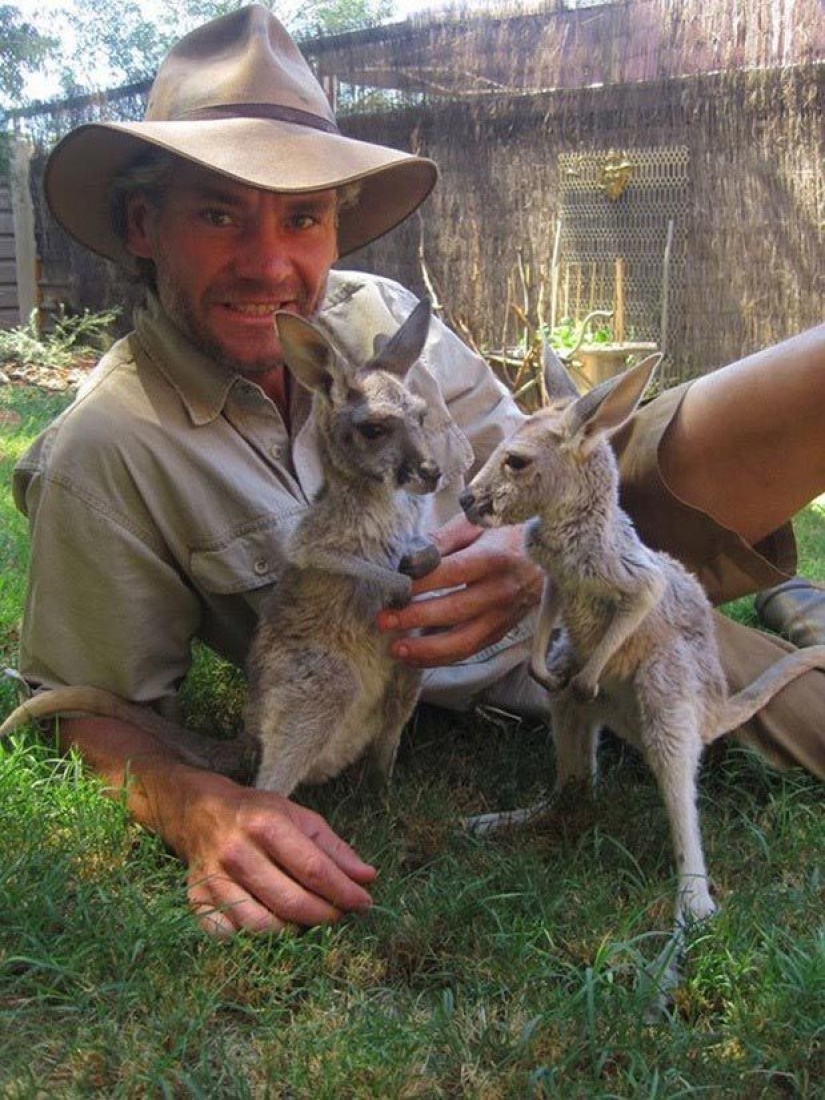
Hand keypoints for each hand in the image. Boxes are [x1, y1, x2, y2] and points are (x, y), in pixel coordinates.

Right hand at [179, 773, 376, 937]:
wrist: (200, 812)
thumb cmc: (258, 814)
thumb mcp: (299, 817)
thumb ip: (334, 848)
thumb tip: (367, 878)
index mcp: (266, 825)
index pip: (314, 870)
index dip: (344, 891)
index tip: (364, 902)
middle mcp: (237, 853)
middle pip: (291, 902)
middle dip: (325, 915)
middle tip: (340, 914)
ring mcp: (213, 880)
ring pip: (262, 926)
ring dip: (293, 930)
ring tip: (307, 919)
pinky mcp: (196, 901)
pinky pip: (229, 936)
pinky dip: (252, 938)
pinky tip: (268, 923)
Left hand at [376, 514, 542, 666]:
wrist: (546, 559)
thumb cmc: (504, 537)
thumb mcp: (476, 525)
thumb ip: (442, 539)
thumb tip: (410, 558)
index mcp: (494, 558)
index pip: (454, 572)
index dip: (423, 582)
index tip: (395, 586)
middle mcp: (501, 591)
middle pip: (456, 610)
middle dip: (416, 617)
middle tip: (384, 619)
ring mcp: (503, 616)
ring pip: (464, 641)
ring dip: (427, 649)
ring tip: (396, 648)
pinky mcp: (501, 632)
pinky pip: (469, 651)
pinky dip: (440, 658)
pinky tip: (415, 657)